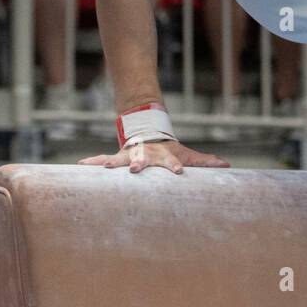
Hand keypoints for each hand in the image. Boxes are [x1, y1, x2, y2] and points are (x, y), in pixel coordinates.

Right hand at [79, 139, 229, 173]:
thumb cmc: (170, 152)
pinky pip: (102, 159)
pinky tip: (81, 165)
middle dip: (139, 164)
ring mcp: (130, 155)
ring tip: (105, 167)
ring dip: (112, 163)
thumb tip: (226, 165)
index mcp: (164, 157)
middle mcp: (146, 155)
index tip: (177, 172)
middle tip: (136, 168)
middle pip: (144, 159)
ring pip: (121, 159)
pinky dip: (92, 163)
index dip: (174, 167)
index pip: (171, 162)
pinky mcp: (117, 158)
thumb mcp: (186, 155)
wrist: (150, 135)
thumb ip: (205, 161)